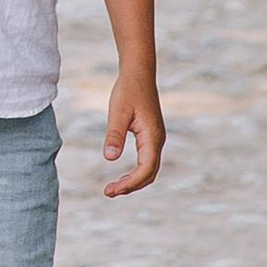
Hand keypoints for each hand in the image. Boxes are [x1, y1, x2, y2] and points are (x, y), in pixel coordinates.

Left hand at [102, 67, 163, 195]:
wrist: (138, 73)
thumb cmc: (128, 90)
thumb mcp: (117, 112)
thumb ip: (114, 135)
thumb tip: (110, 158)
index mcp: (152, 138)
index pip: (145, 170)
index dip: (129, 183)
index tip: (111, 190)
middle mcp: (157, 141)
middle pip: (149, 174)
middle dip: (131, 186)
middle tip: (109, 192)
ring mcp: (156, 139)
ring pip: (149, 168)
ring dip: (134, 180)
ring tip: (114, 188)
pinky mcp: (150, 135)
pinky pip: (146, 160)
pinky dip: (136, 171)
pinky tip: (123, 174)